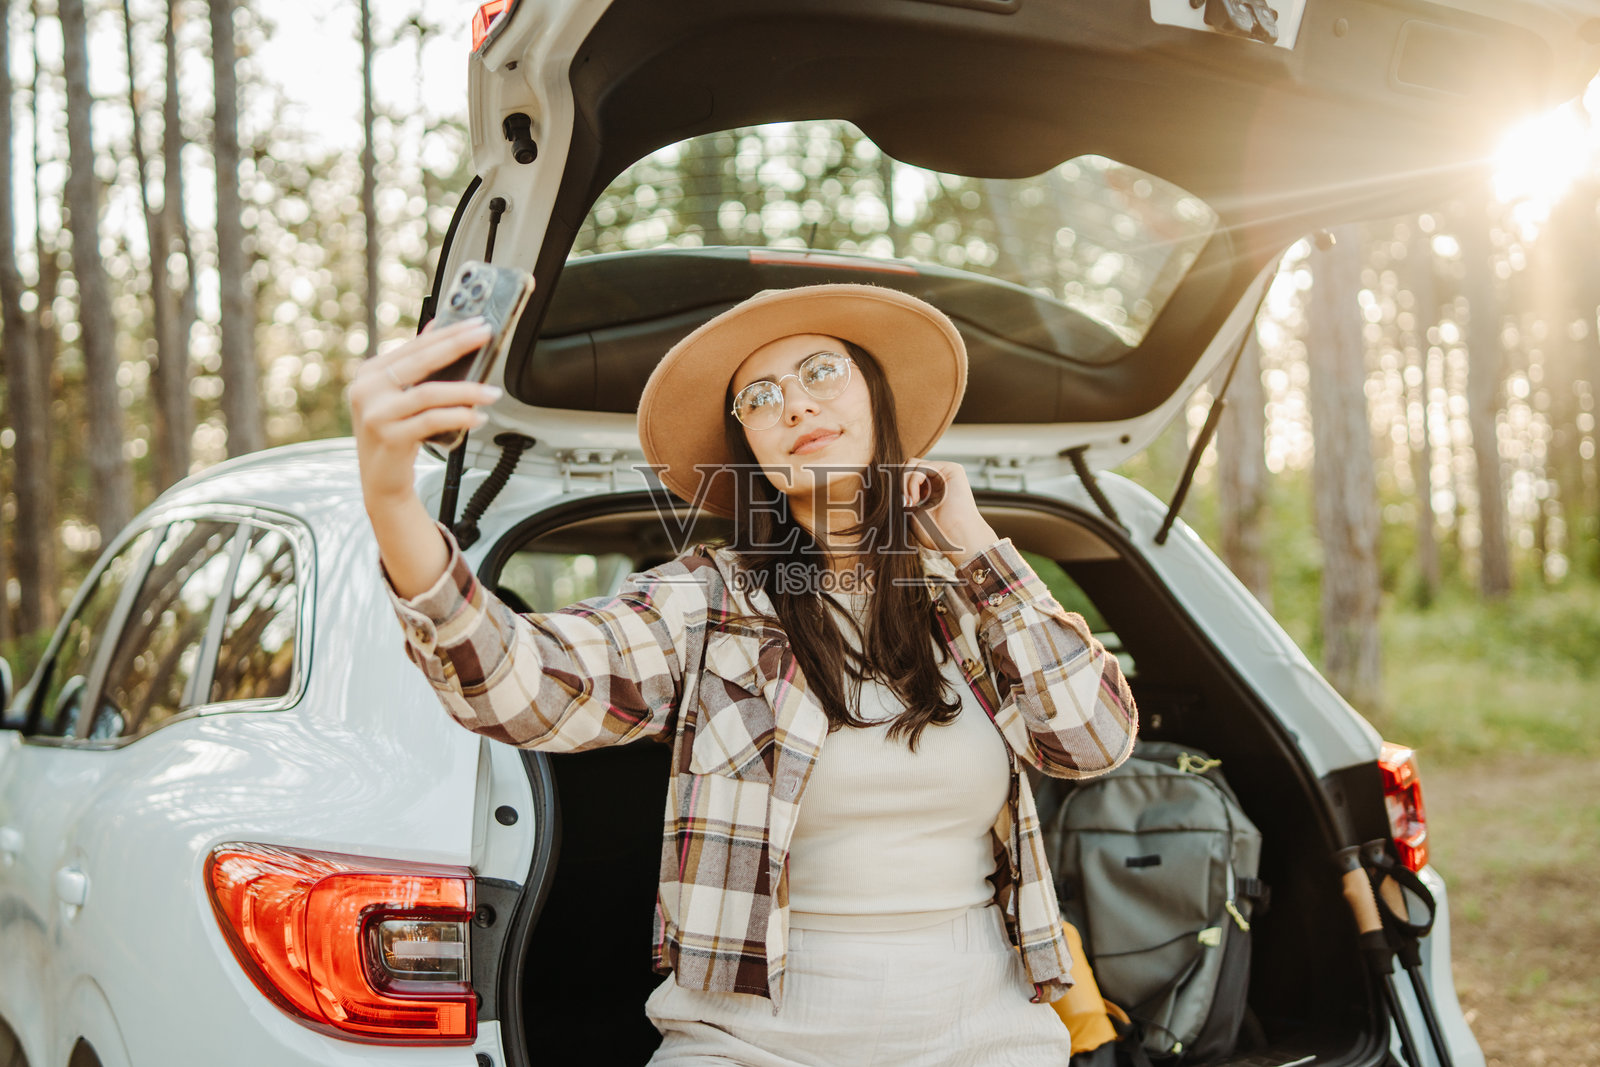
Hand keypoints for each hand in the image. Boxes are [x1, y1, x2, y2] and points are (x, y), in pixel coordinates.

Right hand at [346, 316, 501, 597]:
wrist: (381, 481)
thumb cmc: (394, 435)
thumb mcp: (398, 396)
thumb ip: (415, 363)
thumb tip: (437, 328)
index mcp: (371, 373)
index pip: (415, 346)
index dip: (448, 333)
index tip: (475, 324)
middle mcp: (368, 389)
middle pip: (420, 361)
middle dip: (457, 345)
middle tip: (485, 336)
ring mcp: (376, 413)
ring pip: (428, 393)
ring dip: (466, 391)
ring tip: (491, 392)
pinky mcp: (388, 436)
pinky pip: (431, 421)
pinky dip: (458, 417)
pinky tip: (477, 417)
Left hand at [901, 459, 998, 564]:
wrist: (955, 539)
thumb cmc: (936, 533)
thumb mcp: (911, 514)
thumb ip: (902, 499)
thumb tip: (889, 487)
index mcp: (930, 489)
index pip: (906, 475)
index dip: (897, 486)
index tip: (898, 504)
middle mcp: (938, 478)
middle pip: (908, 465)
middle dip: (899, 481)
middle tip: (903, 501)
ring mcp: (945, 472)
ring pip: (912, 463)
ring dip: (904, 483)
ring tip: (911, 502)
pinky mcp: (952, 469)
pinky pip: (921, 466)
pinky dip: (912, 482)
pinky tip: (916, 499)